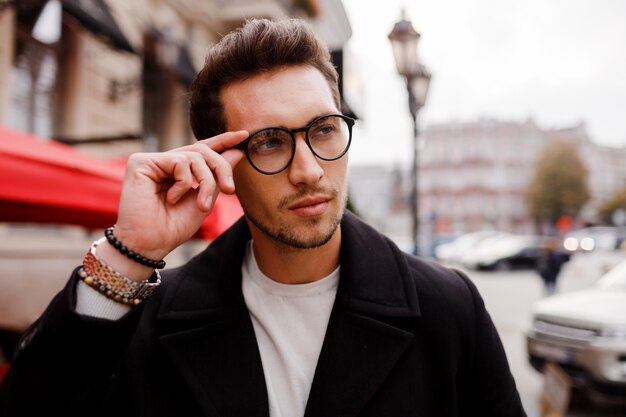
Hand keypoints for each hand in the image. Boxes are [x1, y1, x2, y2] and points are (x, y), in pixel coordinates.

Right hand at [110, 131, 247, 263]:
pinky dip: (184, 183)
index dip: (222, 141)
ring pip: (194, 155)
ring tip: (201, 205)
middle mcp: (164, 163)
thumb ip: (218, 176)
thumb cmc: (173, 227)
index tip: (244, 135)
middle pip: (202, 151)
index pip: (202, 150)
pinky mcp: (141, 162)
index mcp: (178, 171)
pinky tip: (172, 199)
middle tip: (229, 190)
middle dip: (221, 168)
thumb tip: (237, 150)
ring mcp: (152, 161)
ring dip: (206, 181)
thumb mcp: (205, 200)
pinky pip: (179, 161)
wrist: (150, 244)